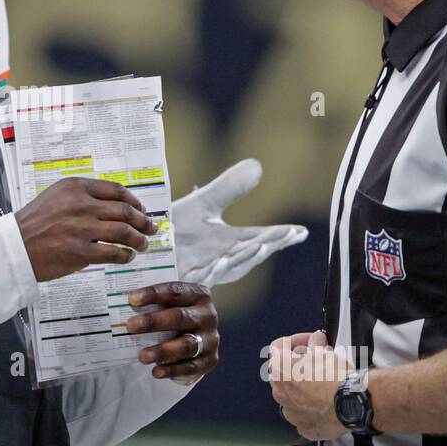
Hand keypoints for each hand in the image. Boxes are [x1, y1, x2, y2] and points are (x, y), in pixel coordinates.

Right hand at [16, 177, 157, 281]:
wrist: (14, 247)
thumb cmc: (33, 223)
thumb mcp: (55, 196)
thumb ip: (82, 197)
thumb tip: (113, 206)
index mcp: (76, 187)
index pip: (116, 190)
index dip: (134, 201)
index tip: (141, 209)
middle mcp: (81, 205)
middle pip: (125, 211)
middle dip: (143, 221)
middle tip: (150, 228)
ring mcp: (82, 229)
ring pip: (124, 232)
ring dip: (139, 240)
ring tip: (143, 244)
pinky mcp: (81, 252)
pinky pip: (113, 253)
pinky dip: (125, 256)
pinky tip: (127, 257)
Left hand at [124, 281, 217, 383]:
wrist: (196, 336)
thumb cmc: (174, 314)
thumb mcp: (168, 303)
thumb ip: (151, 302)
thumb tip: (117, 302)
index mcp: (198, 294)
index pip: (175, 291)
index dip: (153, 294)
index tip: (131, 299)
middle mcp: (208, 315)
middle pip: (180, 317)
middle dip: (154, 322)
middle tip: (130, 326)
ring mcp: (211, 338)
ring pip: (187, 345)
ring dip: (163, 350)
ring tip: (142, 356)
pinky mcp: (210, 359)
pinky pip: (191, 366)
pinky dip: (173, 370)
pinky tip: (156, 371)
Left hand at [171, 159, 307, 287]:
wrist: (145, 246)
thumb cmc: (175, 227)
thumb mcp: (204, 203)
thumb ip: (229, 188)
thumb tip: (257, 166)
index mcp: (231, 242)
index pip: (263, 238)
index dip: (282, 236)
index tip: (301, 231)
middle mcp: (223, 258)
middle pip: (252, 252)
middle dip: (270, 244)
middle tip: (288, 235)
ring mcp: (206, 271)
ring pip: (232, 266)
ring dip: (246, 256)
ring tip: (262, 244)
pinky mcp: (186, 279)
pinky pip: (202, 276)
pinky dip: (214, 269)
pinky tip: (222, 259)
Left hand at [268, 330, 348, 440]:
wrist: (353, 403)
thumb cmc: (336, 378)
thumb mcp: (324, 352)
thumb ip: (314, 344)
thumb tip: (316, 341)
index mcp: (280, 369)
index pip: (278, 347)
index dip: (296, 340)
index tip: (309, 341)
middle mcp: (280, 392)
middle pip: (281, 372)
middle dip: (296, 364)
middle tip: (315, 360)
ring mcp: (291, 412)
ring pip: (291, 396)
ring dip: (302, 387)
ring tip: (322, 382)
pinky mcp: (305, 427)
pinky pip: (304, 415)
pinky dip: (312, 408)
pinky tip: (326, 402)